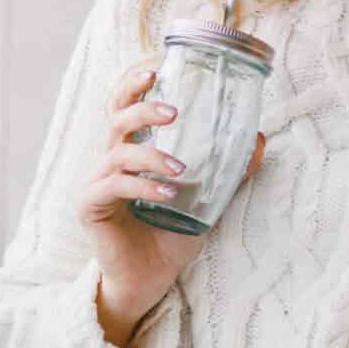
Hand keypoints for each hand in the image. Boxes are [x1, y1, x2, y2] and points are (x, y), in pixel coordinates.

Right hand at [80, 59, 266, 347]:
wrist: (148, 280)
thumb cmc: (170, 237)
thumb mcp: (207, 199)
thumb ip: (228, 171)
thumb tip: (259, 138)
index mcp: (131, 150)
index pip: (123, 105)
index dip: (133, 82)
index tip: (157, 66)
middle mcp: (109, 160)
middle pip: (115, 117)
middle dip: (142, 107)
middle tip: (173, 110)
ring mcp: (95, 182)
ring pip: (116, 151)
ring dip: (151, 155)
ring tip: (181, 169)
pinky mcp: (89, 206)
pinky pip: (113, 186)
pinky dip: (142, 186)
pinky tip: (167, 194)